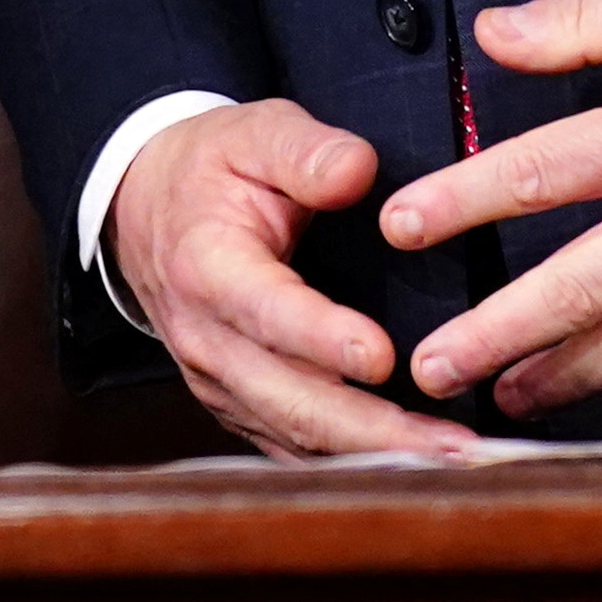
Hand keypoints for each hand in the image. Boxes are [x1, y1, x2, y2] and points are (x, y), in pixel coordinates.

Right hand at [102, 99, 483, 458]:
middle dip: (376, 432)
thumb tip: (358, 173)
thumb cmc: (210, 169)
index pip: (267, 311)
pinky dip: (353, 465)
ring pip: (298, 438)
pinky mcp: (237, 407)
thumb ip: (306, 151)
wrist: (144, 210)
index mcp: (207, 266)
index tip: (382, 358)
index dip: (322, 339)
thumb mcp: (254, 132)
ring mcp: (219, 383)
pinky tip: (416, 468)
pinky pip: (294, 450)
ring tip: (457, 466)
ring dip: (377, 458)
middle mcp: (207, 339)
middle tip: (455, 446)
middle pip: (291, 401)